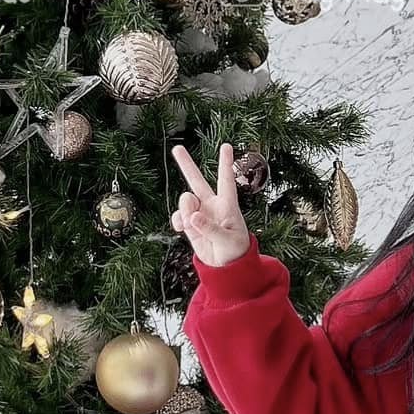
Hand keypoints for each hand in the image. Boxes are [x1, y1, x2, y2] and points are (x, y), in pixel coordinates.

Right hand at [170, 142, 251, 266]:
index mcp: (227, 205)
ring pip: (185, 201)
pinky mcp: (190, 224)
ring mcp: (199, 214)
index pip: (226, 181)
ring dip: (185, 211)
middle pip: (197, 181)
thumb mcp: (228, 241)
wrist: (226, 267)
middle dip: (186, 164)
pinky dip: (178, 221)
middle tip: (177, 148)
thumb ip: (210, 228)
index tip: (226, 146)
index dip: (226, 163)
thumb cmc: (235, 250)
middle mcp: (211, 205)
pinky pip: (178, 216)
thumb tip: (193, 217)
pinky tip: (182, 229)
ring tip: (192, 224)